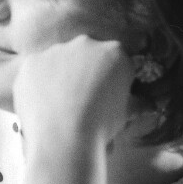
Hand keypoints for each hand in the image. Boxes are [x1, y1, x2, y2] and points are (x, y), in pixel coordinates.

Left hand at [13, 35, 134, 149]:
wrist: (63, 139)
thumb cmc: (101, 127)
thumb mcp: (126, 114)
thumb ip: (138, 102)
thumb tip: (150, 104)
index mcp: (116, 53)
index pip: (117, 61)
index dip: (114, 79)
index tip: (109, 97)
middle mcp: (86, 44)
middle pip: (88, 55)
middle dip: (88, 73)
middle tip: (84, 101)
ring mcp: (56, 51)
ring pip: (60, 61)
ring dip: (62, 77)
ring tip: (61, 107)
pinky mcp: (32, 63)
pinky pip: (37, 71)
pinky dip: (39, 84)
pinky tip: (43, 105)